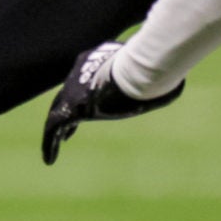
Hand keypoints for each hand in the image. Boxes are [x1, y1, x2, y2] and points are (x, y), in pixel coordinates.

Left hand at [41, 41, 181, 165]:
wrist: (134, 69)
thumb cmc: (147, 67)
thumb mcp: (149, 70)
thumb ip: (152, 78)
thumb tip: (171, 88)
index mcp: (93, 61)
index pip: (84, 79)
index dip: (84, 93)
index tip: (87, 104)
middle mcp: (78, 74)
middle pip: (67, 96)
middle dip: (66, 111)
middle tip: (67, 130)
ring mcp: (70, 91)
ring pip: (57, 113)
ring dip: (57, 131)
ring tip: (53, 148)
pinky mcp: (70, 109)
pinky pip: (53, 129)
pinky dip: (50, 144)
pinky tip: (49, 159)